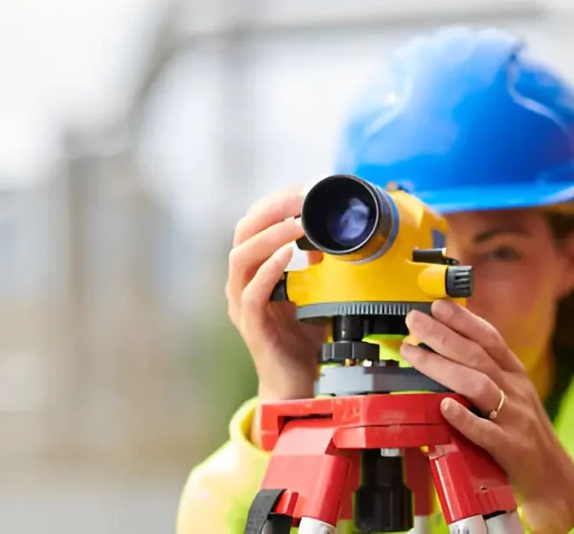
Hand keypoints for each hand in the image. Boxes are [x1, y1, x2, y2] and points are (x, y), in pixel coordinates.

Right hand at [226, 187, 326, 402]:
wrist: (297, 383)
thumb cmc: (303, 339)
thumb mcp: (314, 293)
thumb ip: (318, 267)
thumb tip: (332, 237)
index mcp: (254, 270)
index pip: (255, 224)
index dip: (276, 203)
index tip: (302, 189)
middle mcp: (241, 282)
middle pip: (243, 232)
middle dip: (272, 210)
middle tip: (300, 199)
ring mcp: (241, 303)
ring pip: (241, 258)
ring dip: (269, 236)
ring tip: (295, 224)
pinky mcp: (251, 325)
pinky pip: (251, 292)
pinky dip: (269, 270)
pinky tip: (287, 256)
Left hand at [399, 300, 573, 533]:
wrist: (552, 477)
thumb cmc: (522, 432)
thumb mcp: (510, 394)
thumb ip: (485, 372)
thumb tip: (447, 345)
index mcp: (514, 375)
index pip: (489, 338)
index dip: (463, 319)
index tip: (437, 305)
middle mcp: (515, 390)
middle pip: (477, 355)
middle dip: (442, 334)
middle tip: (414, 320)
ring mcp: (514, 418)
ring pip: (477, 385)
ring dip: (443, 367)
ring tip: (414, 354)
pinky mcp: (510, 447)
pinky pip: (485, 431)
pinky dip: (464, 417)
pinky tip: (443, 407)